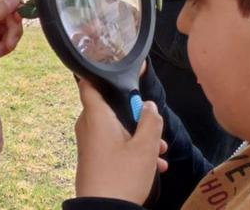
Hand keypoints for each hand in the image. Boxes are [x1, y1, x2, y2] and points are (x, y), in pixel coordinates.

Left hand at [74, 79, 167, 203]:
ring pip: (117, 129)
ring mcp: (90, 143)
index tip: (122, 72)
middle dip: (136, 115)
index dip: (104, 73)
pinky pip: (113, 145)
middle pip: (111, 107)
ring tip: (160, 153)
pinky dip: (131, 150)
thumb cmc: (122, 177)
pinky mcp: (93, 157)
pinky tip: (154, 166)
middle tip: (155, 128)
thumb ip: (150, 121)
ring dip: (139, 137)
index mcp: (96, 116)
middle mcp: (88, 126)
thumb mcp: (146, 147)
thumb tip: (148, 106)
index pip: (90, 82)